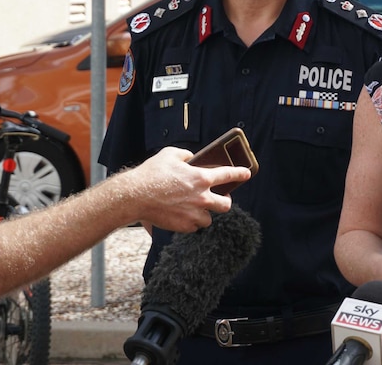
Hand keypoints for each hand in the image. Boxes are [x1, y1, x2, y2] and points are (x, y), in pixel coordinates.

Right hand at [121, 146, 251, 232]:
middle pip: (226, 205)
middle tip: (220, 198)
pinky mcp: (183, 226)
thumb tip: (192, 159)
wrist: (134, 196)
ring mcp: (193, 214)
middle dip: (225, 201)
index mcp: (201, 178)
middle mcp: (202, 197)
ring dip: (204, 213)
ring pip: (209, 218)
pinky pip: (194, 227)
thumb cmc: (151, 174)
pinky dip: (190, 222)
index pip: (228, 175)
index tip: (247, 174)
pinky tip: (181, 215)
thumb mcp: (170, 154)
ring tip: (194, 208)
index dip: (240, 174)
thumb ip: (186, 155)